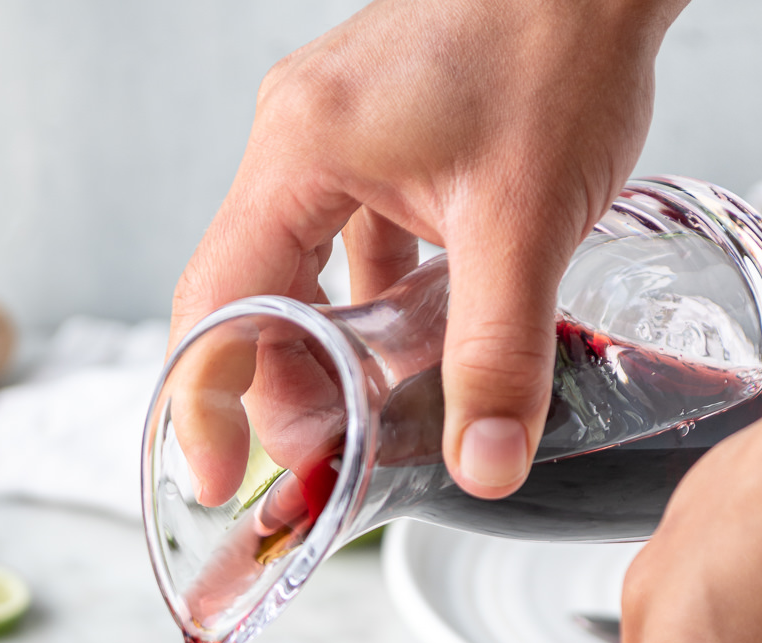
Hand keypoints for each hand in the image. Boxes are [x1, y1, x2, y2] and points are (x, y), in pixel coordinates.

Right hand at [170, 0, 684, 499]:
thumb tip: (484, 465)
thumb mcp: (525, 223)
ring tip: (376, 416)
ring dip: (333, 354)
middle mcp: (298, 145)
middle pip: (252, 302)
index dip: (204, 403)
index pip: (213, 302)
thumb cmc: (557, 44)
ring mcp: (335, 142)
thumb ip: (499, 355)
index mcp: (299, 154)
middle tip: (337, 461)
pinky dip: (375, 311)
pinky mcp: (379, 145)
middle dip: (288, 391)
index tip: (213, 480)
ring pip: (302, 280)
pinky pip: (350, 249)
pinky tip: (418, 347)